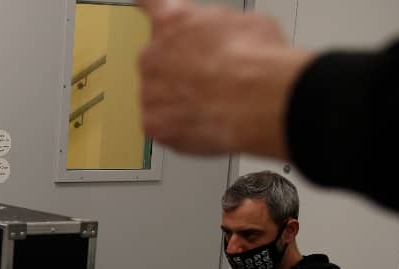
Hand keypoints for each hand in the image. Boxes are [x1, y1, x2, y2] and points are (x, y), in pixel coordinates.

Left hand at [137, 0, 313, 158]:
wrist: (257, 102)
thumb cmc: (256, 60)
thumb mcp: (244, 23)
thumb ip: (216, 28)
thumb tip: (219, 34)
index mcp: (173, 21)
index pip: (150, 6)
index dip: (147, 6)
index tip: (141, 6)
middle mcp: (152, 55)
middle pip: (158, 61)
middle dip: (180, 69)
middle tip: (211, 78)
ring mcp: (149, 92)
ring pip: (160, 95)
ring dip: (179, 99)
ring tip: (213, 102)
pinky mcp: (153, 124)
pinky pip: (162, 124)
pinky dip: (179, 126)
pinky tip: (205, 120)